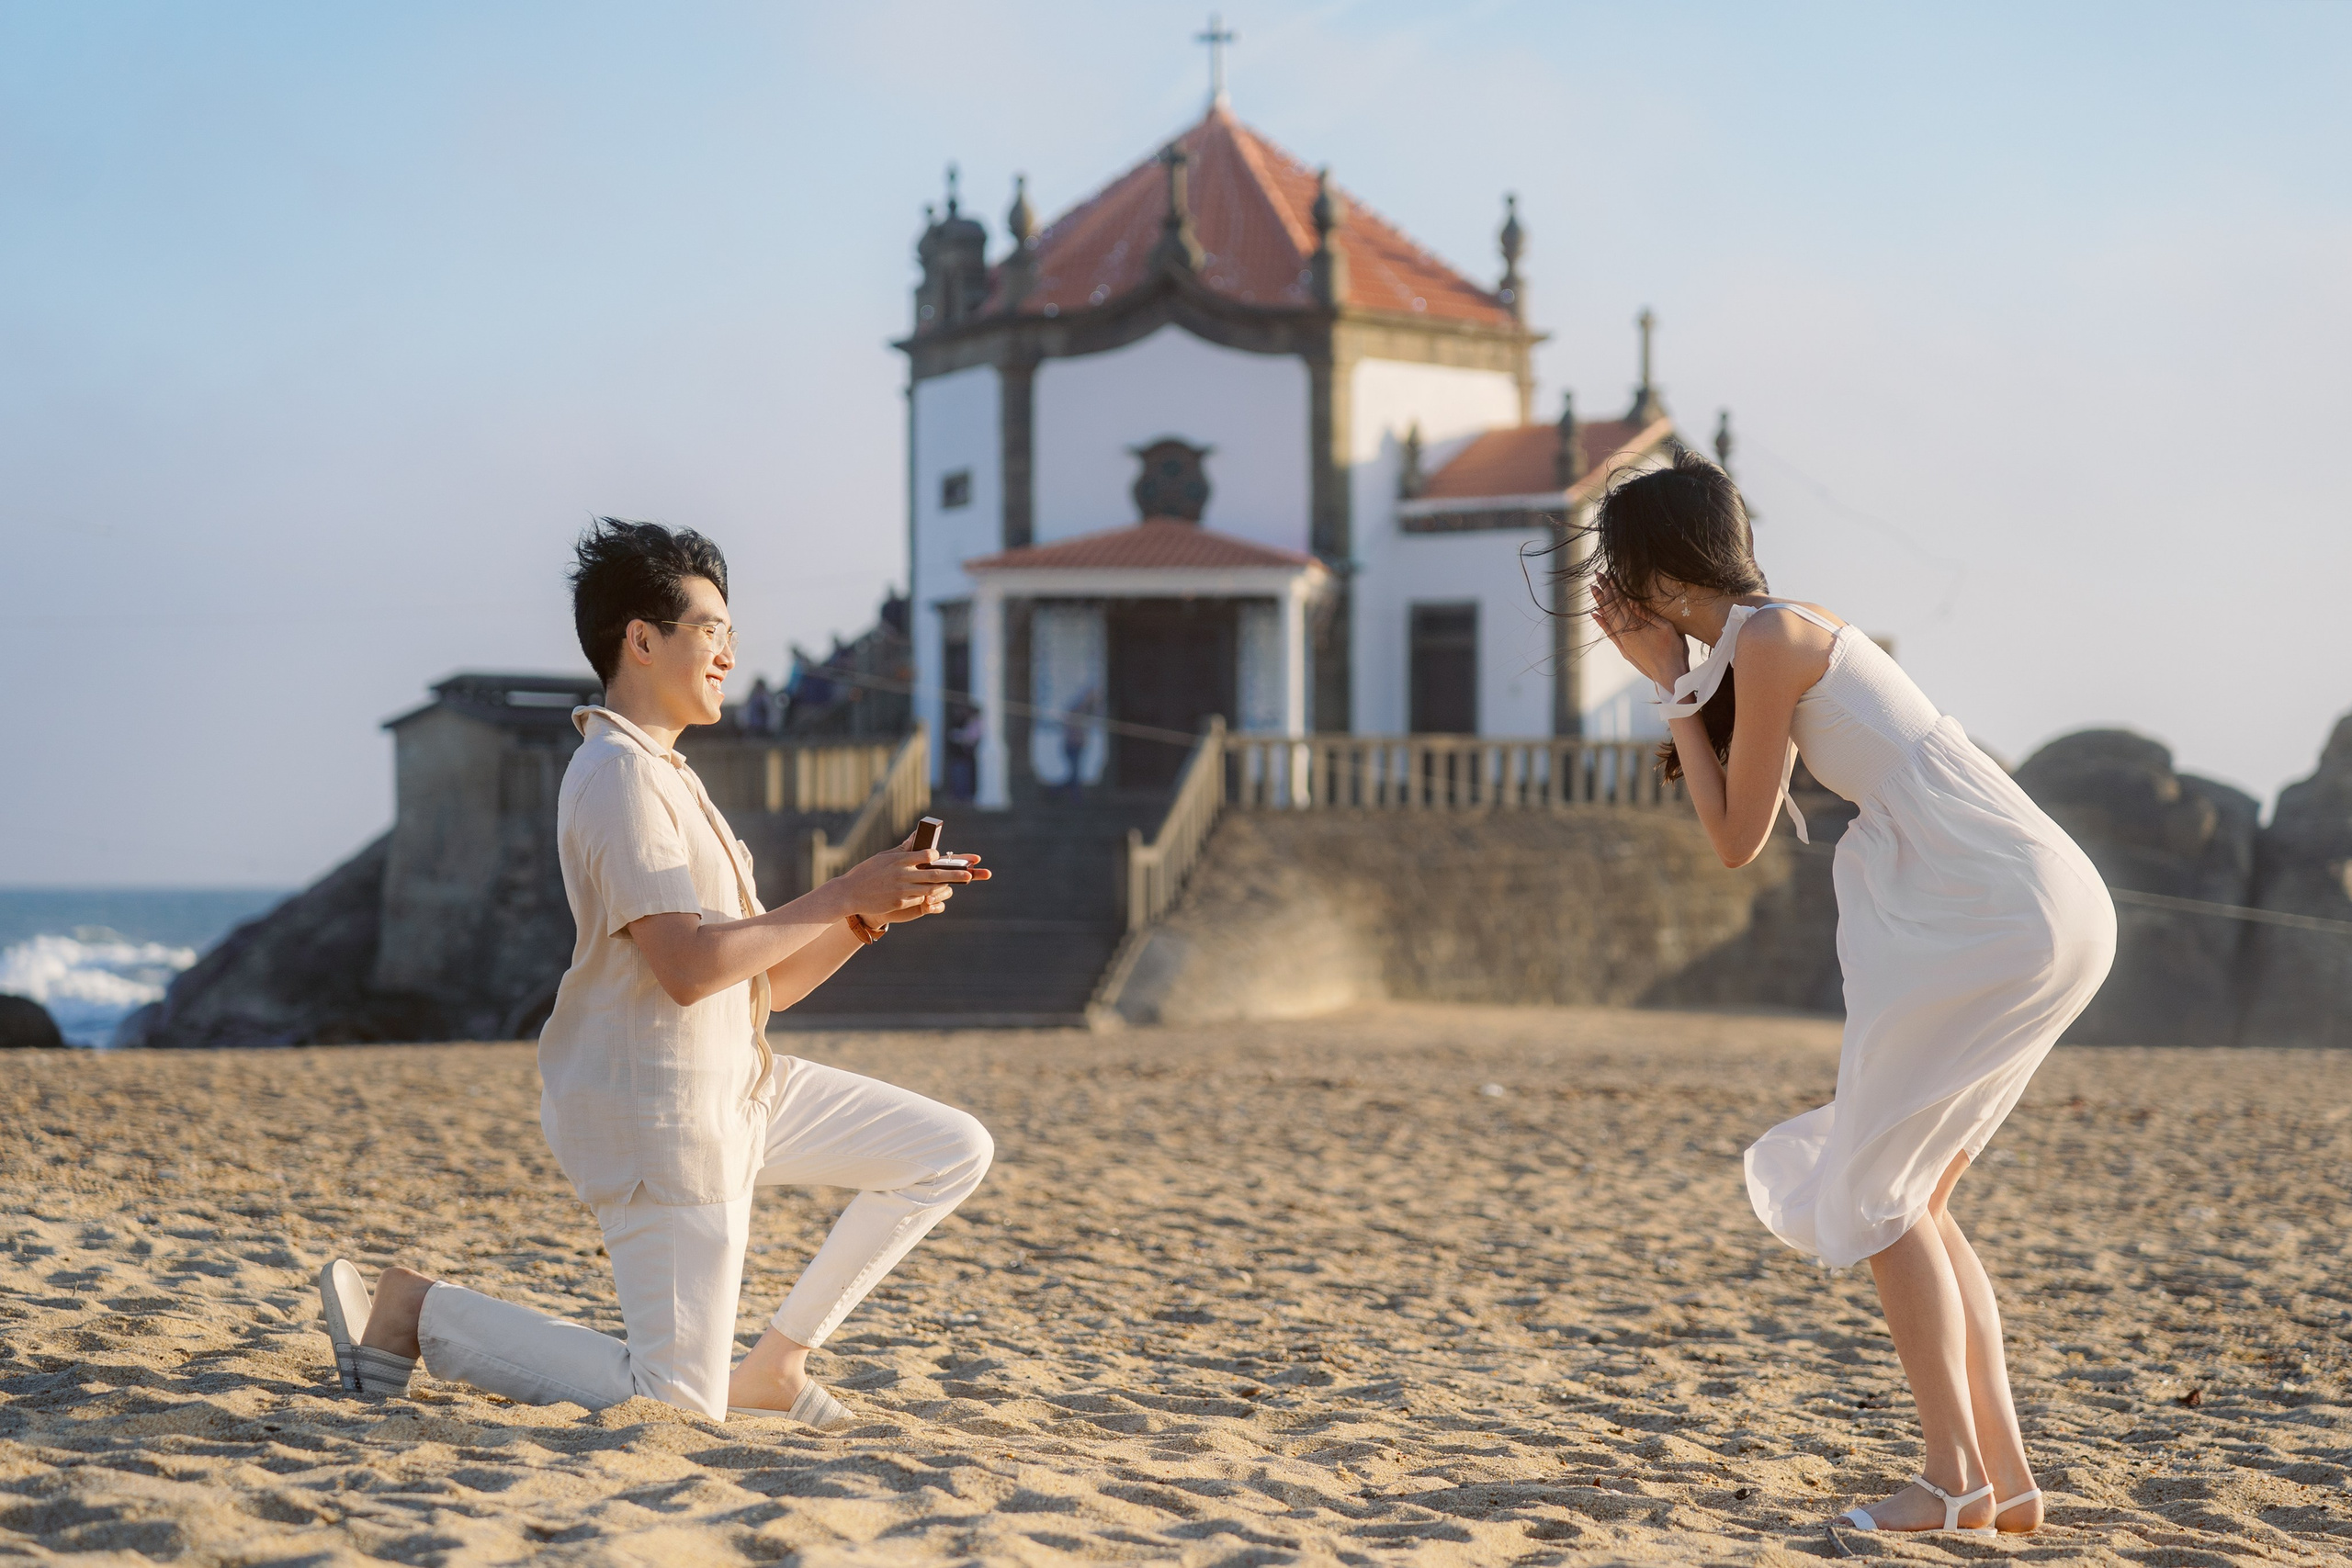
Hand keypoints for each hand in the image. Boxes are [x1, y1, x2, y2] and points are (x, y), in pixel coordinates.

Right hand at [831, 830, 988, 927]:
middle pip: (933, 874)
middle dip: (953, 875)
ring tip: (954, 885)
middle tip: (969, 875)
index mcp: (898, 860)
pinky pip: (918, 899)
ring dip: (942, 887)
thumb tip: (917, 834)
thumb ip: (903, 848)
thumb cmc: (867, 872)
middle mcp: (901, 874)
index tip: (940, 856)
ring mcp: (901, 890)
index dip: (936, 856)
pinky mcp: (899, 903)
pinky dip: (925, 897)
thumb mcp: (883, 856)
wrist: (849, 893)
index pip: (925, 855)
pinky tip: (930, 895)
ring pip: (929, 889)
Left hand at [1594, 575, 1690, 689]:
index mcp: (1636, 625)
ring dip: (1601, 603)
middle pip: (1612, 607)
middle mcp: (1625, 633)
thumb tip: (1631, 600)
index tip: (1608, 574)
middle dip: (1605, 590)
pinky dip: (1602, 622)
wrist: (1669, 675)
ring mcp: (1623, 641)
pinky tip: (1595, 614)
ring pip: (1608, 618)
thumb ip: (1647, 615)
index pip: (1622, 601)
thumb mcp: (1666, 628)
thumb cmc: (1674, 651)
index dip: (1615, 587)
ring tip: (1593, 590)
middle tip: (1596, 575)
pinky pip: (1609, 633)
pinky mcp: (1624, 649)